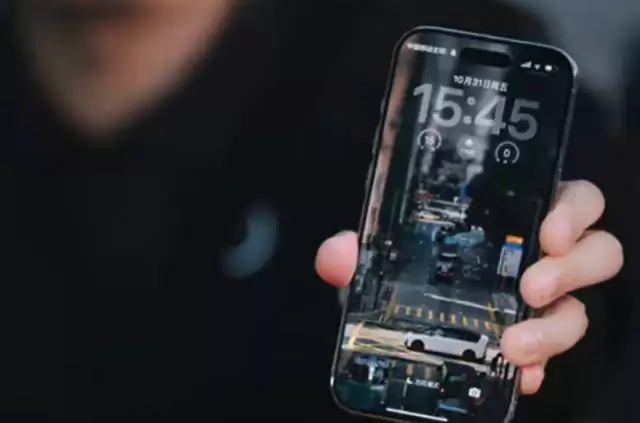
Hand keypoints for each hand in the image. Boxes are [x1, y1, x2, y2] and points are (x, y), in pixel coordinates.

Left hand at [314, 180, 622, 394]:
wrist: (410, 338)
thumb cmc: (411, 280)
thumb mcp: (384, 263)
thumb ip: (359, 255)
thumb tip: (337, 255)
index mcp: (515, 220)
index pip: (570, 198)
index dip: (574, 208)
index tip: (549, 229)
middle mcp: (540, 260)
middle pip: (597, 251)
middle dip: (574, 266)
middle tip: (532, 285)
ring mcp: (544, 308)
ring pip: (582, 310)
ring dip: (555, 328)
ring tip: (512, 344)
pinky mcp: (535, 348)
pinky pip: (555, 359)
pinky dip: (536, 367)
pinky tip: (514, 377)